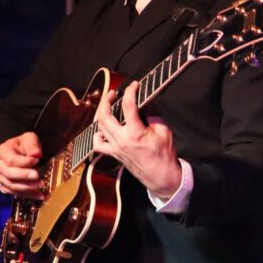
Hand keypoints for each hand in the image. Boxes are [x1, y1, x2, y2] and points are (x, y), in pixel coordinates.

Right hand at [0, 132, 44, 198]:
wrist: (20, 153)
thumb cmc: (24, 145)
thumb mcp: (29, 139)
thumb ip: (32, 145)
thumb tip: (35, 154)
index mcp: (2, 151)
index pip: (11, 160)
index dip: (24, 162)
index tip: (37, 160)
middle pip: (9, 174)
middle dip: (24, 176)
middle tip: (37, 176)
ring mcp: (1, 177)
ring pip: (11, 185)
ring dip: (27, 187)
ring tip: (42, 185)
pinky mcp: (6, 186)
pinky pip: (15, 193)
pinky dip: (28, 195)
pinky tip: (40, 195)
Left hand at [93, 83, 181, 199]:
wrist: (161, 177)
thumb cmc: (164, 156)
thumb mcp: (164, 131)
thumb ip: (153, 115)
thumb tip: (145, 101)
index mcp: (135, 134)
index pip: (128, 106)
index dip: (130, 91)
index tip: (134, 85)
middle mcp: (121, 140)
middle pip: (104, 116)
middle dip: (106, 100)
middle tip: (113, 93)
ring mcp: (115, 148)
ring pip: (99, 127)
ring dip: (102, 113)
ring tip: (109, 106)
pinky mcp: (114, 154)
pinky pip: (98, 144)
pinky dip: (97, 134)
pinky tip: (103, 129)